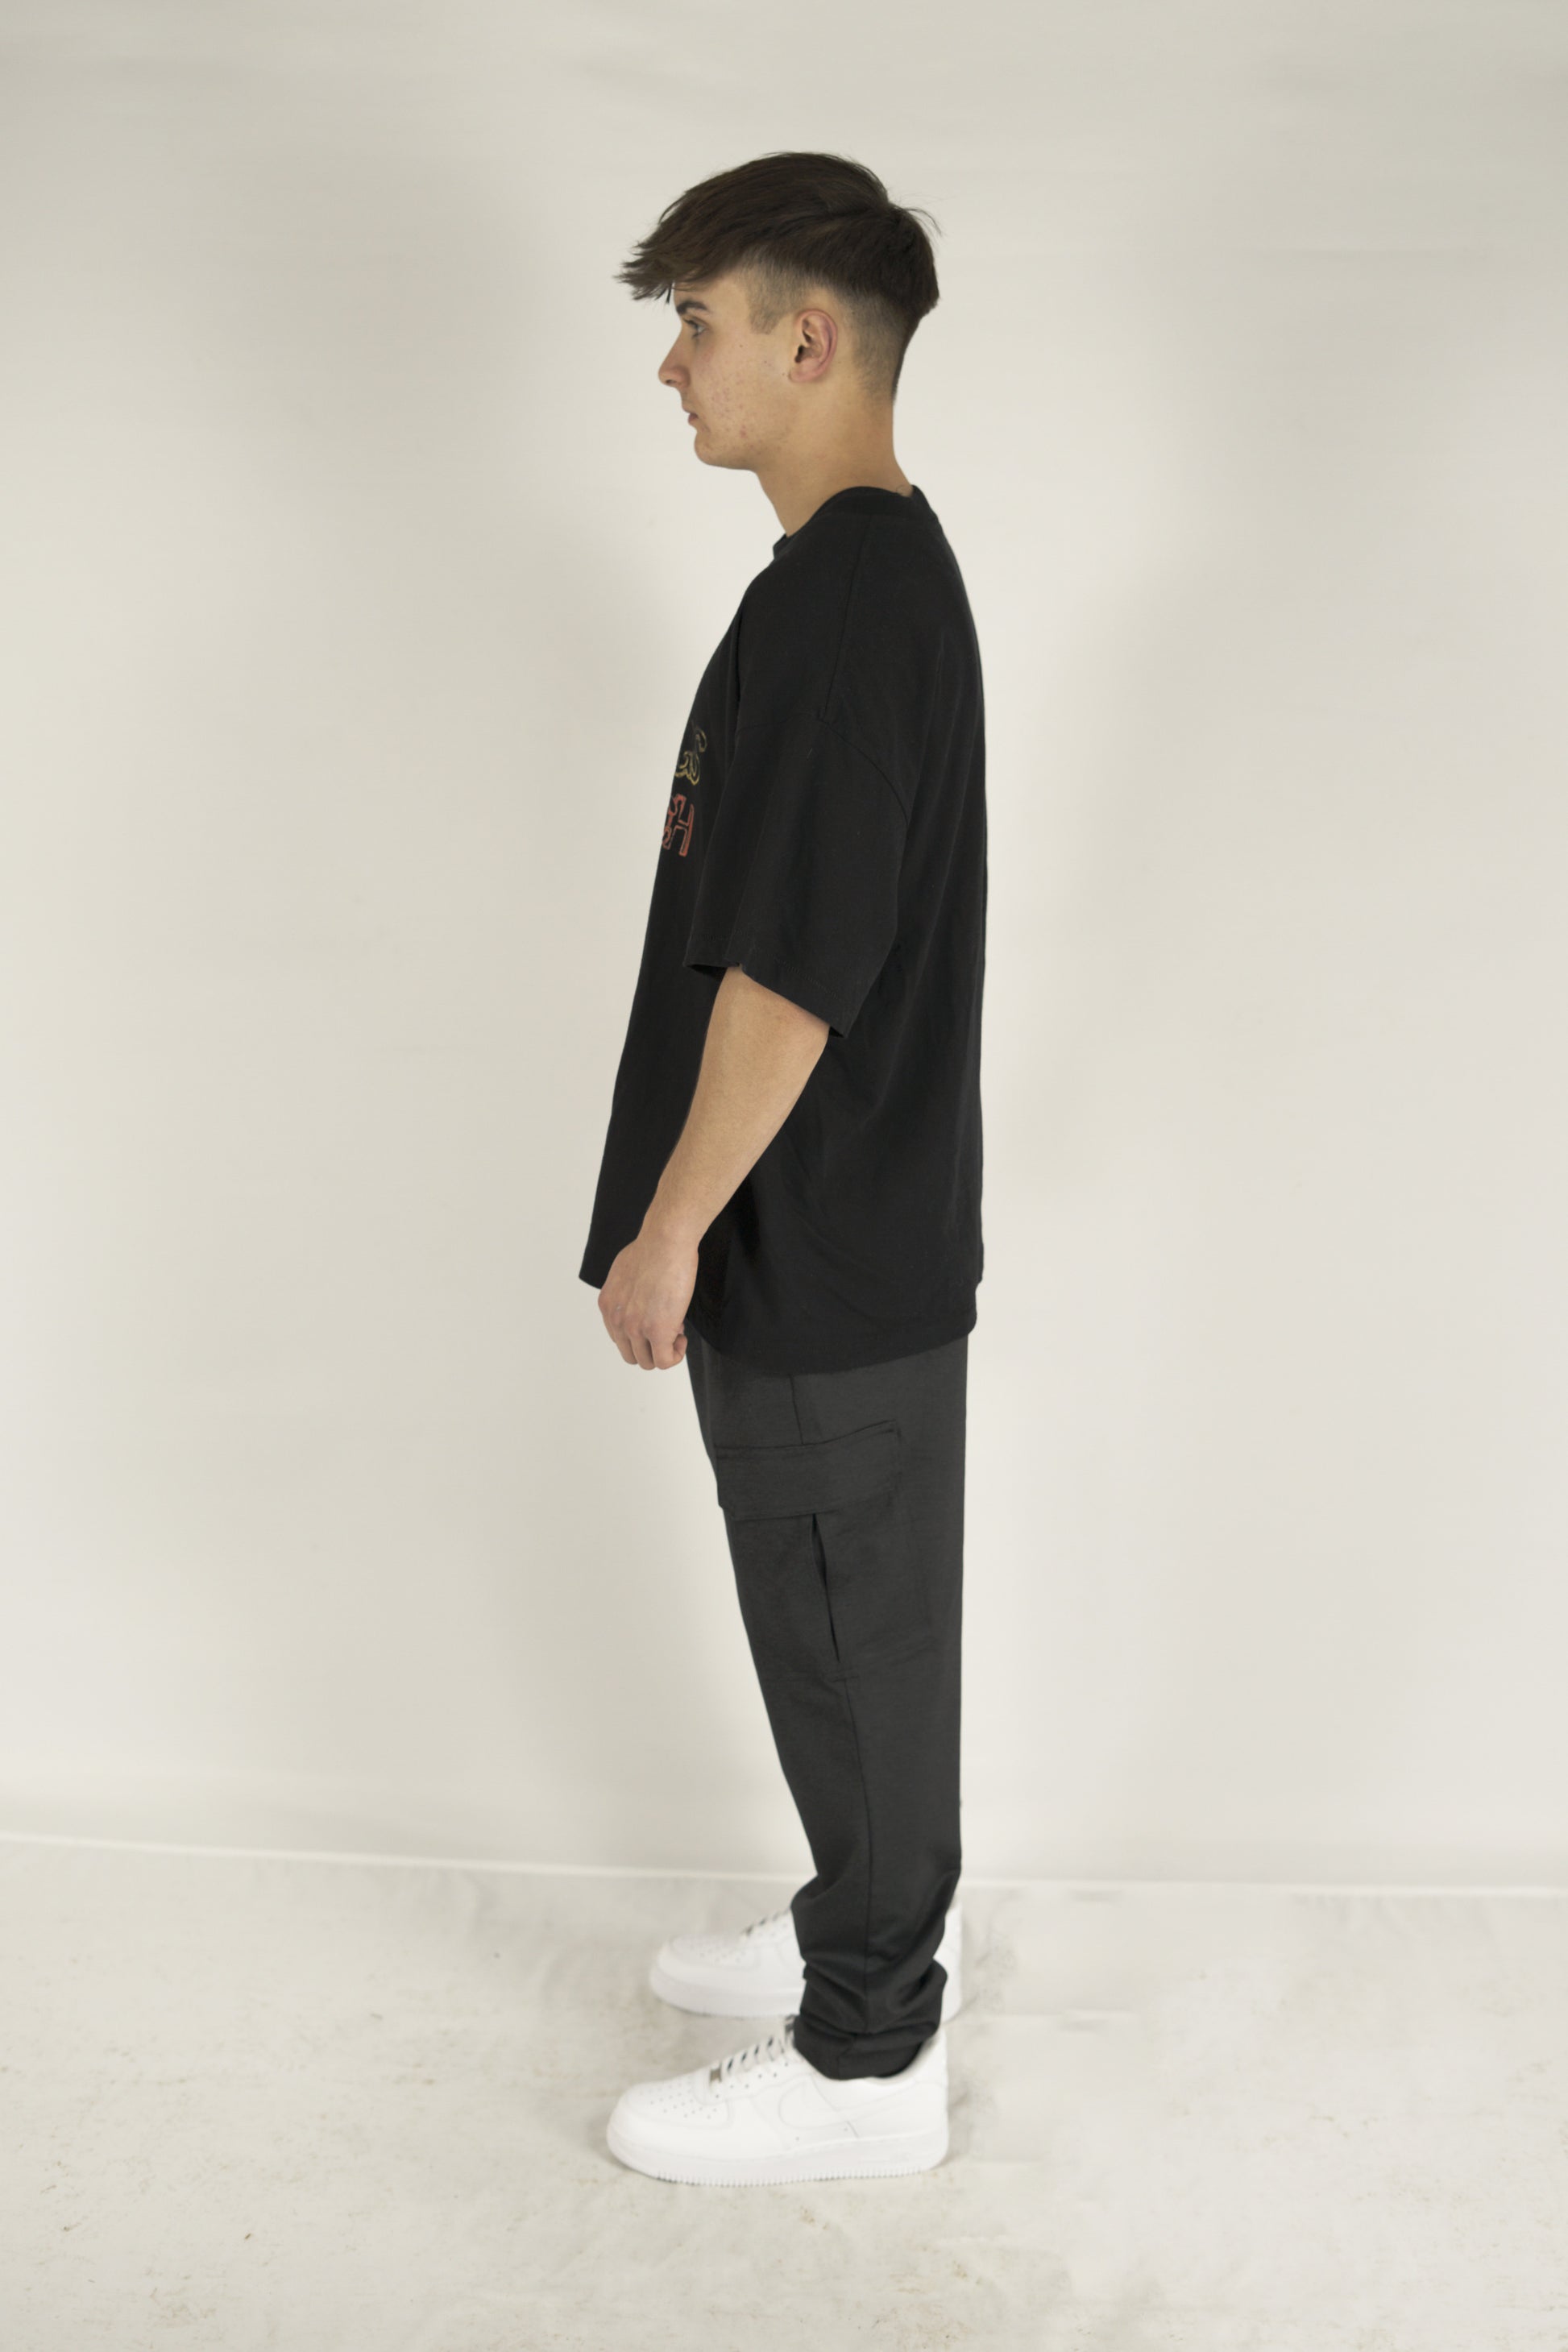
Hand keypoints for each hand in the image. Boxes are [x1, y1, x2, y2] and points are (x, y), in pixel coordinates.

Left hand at [597, 1222, 698, 1369]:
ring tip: (677, 1330)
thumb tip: (639, 1300)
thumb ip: (626, 1293)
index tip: (657, 1318)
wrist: (666, 1241)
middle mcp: (616, 1319)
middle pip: (631, 1355)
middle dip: (651, 1346)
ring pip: (647, 1361)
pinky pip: (664, 1361)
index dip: (641, 1332)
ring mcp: (635, 1327)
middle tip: (668, 1325)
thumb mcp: (625, 1272)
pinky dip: (675, 1355)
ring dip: (664, 1350)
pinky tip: (682, 1338)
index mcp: (608, 1305)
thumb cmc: (653, 1248)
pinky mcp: (657, 1331)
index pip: (619, 1338)